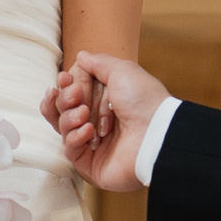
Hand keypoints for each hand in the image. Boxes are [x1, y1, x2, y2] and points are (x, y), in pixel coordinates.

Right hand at [41, 51, 165, 193]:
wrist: (156, 133)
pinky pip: (70, 149)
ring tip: (85, 114)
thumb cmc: (143, 101)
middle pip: (63, 109)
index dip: (64, 86)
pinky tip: (89, 130)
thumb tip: (81, 56)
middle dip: (65, 99)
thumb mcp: (121, 71)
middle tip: (76, 95)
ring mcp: (93, 143)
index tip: (64, 78)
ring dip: (70, 117)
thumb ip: (98, 63)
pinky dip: (75, 137)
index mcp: (105, 101)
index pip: (72, 92)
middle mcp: (98, 121)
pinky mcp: (90, 163)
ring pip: (64, 127)